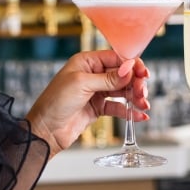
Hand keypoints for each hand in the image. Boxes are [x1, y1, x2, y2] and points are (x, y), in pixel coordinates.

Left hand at [26, 50, 149, 157]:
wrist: (45, 130)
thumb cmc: (55, 102)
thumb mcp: (82, 84)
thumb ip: (108, 78)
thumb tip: (129, 68)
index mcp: (87, 62)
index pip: (116, 58)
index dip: (132, 65)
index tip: (143, 74)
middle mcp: (93, 74)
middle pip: (122, 74)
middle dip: (135, 82)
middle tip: (141, 93)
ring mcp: (96, 91)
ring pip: (122, 90)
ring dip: (135, 97)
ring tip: (143, 104)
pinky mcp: (98, 107)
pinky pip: (118, 106)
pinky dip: (129, 111)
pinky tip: (140, 115)